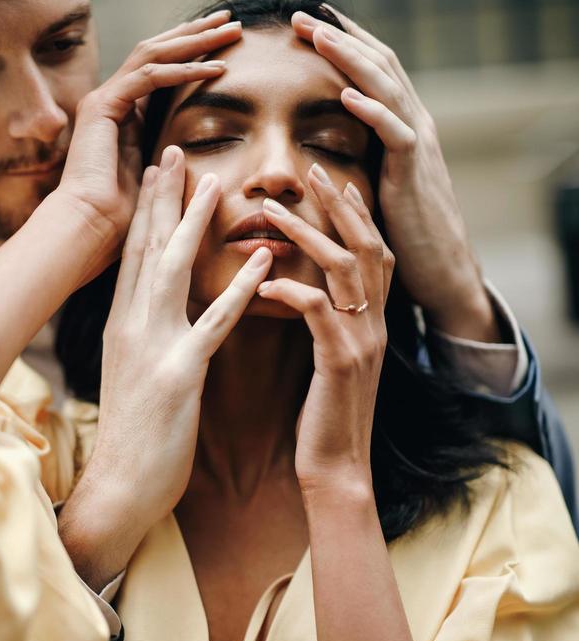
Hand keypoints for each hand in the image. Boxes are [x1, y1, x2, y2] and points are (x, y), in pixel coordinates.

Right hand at [54, 10, 241, 286]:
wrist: (88, 231)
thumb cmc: (120, 219)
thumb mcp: (156, 179)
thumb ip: (169, 158)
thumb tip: (190, 155)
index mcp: (122, 115)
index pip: (160, 70)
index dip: (192, 53)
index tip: (226, 46)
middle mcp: (110, 100)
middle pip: (157, 52)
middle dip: (195, 34)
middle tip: (230, 20)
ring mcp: (103, 100)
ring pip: (154, 54)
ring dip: (194, 42)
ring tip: (229, 33)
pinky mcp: (101, 107)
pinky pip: (148, 78)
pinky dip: (182, 71)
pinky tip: (214, 69)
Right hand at [59, 148, 272, 587]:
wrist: (121, 486)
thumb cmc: (135, 433)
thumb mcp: (135, 373)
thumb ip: (147, 335)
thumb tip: (161, 309)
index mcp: (121, 325)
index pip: (132, 255)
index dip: (144, 208)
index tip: (158, 169)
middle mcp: (130, 326)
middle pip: (145, 248)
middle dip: (160, 196)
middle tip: (175, 149)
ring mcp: (152, 347)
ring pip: (171, 269)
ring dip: (191, 222)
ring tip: (216, 183)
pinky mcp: (180, 376)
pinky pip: (213, 322)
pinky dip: (239, 288)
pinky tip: (262, 261)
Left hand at [255, 164, 392, 491]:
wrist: (337, 471)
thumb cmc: (325, 417)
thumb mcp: (335, 361)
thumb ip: (332, 324)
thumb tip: (314, 291)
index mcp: (373, 322)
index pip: (374, 252)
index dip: (358, 213)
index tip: (336, 179)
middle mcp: (375, 324)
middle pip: (365, 246)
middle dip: (338, 204)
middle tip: (310, 169)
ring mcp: (362, 342)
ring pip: (343, 268)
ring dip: (307, 234)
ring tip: (271, 211)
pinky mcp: (341, 363)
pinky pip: (319, 312)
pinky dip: (292, 289)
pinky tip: (265, 278)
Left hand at [291, 11, 499, 342]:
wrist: (441, 269)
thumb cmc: (403, 233)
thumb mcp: (375, 185)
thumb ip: (356, 159)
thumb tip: (319, 149)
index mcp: (400, 126)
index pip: (371, 70)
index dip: (342, 42)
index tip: (306, 22)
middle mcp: (412, 126)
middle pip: (378, 66)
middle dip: (340, 37)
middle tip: (300, 15)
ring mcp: (417, 148)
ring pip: (387, 89)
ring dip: (350, 60)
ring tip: (318, 35)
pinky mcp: (414, 177)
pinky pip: (396, 135)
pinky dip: (373, 112)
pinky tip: (347, 95)